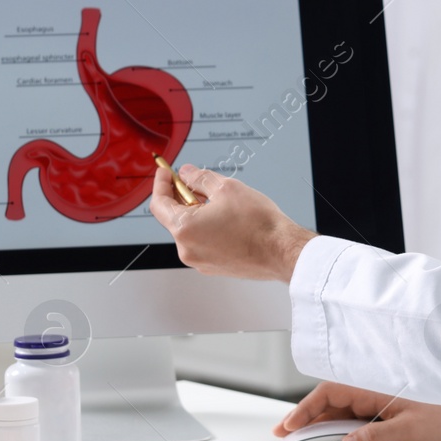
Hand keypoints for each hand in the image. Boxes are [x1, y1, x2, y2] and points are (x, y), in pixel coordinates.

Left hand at [148, 162, 315, 282]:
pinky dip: (205, 228)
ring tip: (216, 201)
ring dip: (195, 212)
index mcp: (185, 229)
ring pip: (189, 230)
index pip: (158, 204)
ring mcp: (200, 261)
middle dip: (181, 197)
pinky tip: (223, 218)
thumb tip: (187, 174)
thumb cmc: (259, 224)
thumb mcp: (226, 188)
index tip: (165, 173)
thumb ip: (199, 178)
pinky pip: (201, 243)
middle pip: (172, 218)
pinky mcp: (213, 267)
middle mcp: (188, 249)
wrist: (282, 251)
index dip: (161, 184)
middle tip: (194, 182)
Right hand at [274, 382, 440, 440]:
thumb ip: (376, 437)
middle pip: (329, 402)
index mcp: (373, 387)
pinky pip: (353, 415)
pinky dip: (336, 426)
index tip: (289, 425)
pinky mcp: (383, 409)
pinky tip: (327, 437)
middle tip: (284, 435)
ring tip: (298, 438)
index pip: (329, 393)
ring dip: (319, 422)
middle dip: (305, 417)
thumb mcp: (409, 429)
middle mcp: (372, 390)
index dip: (305, 409)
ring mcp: (376, 400)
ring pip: (339, 409)